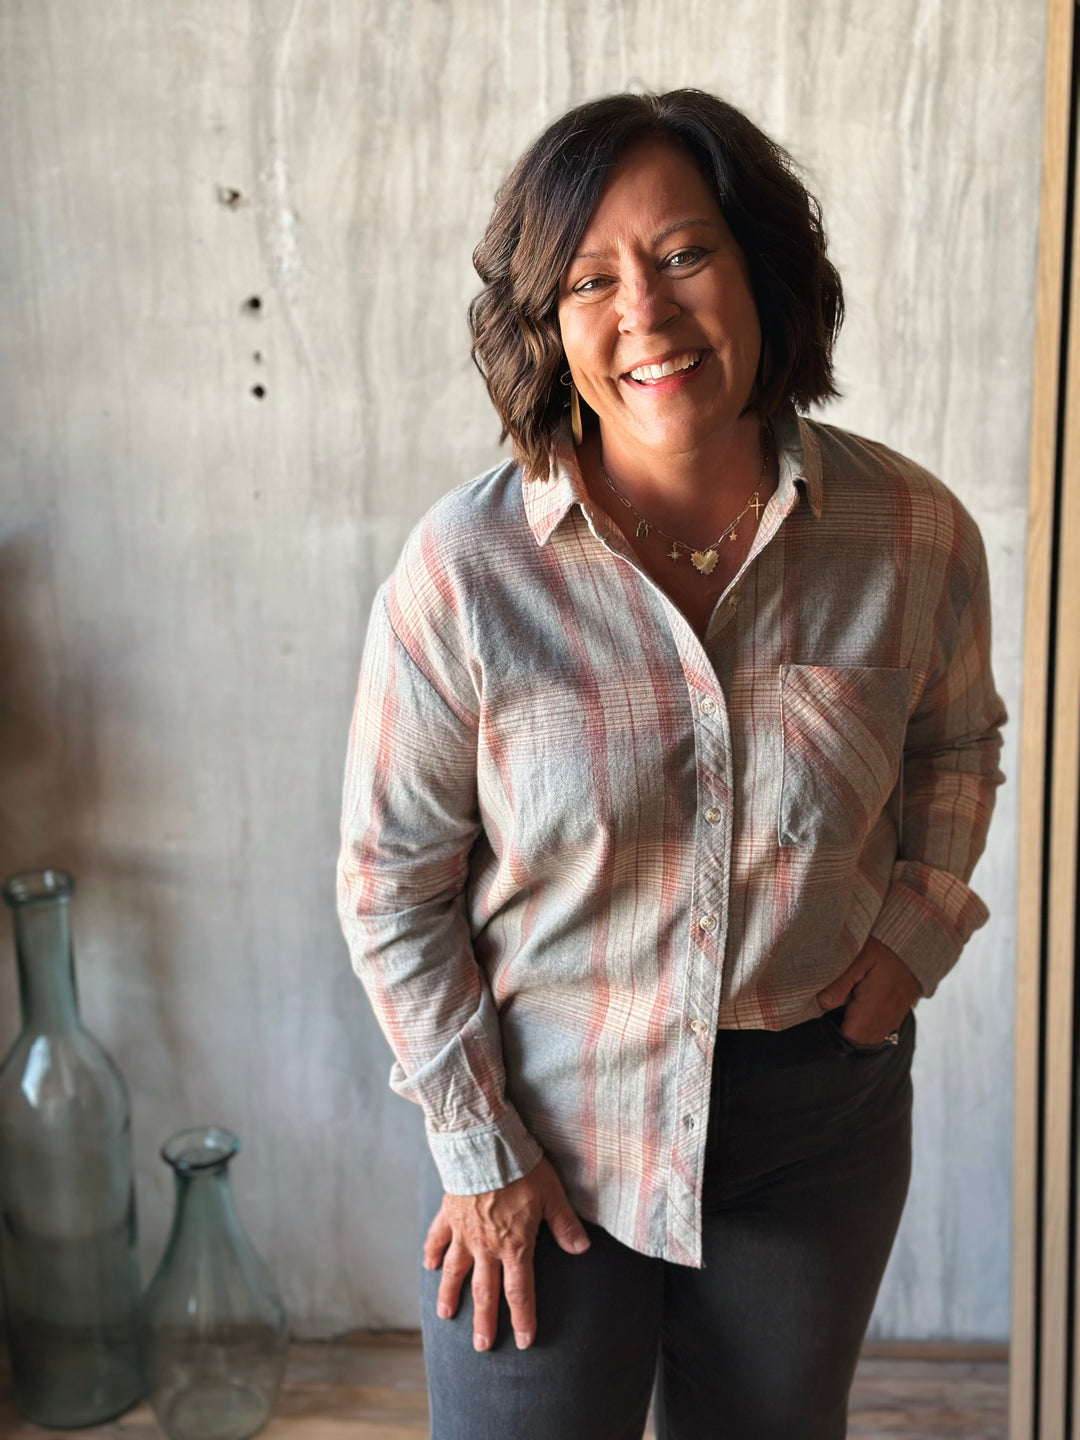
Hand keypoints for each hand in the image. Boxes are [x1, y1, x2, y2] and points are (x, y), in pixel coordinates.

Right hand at [422, 1157, 589, 1352]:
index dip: (523, 1317)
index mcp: (513, 1245)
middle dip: (484, 1321)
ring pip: (454, 1271)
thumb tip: (582, 1248)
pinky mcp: (449, 1214)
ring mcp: (464, 1232)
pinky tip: (426, 1266)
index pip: (520, 1291)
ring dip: (450, 1295)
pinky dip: (430, 1253)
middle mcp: (486, 1246)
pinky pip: (437, 1238)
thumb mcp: (552, 1194)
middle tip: (481, 1346)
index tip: (524, 1341)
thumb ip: (565, 1225)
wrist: (484, 1144)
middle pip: (485, 1290)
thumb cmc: (521, 1167)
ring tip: (446, 1315)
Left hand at [816, 936, 921, 1045]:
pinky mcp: (897, 1013)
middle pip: (858, 1041)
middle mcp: (885, 1019)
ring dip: (856, 1028)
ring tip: (847, 1006)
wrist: (917, 944)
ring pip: (870, 1037)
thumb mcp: (859, 957)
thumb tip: (822, 1003)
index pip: (849, 1037)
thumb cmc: (885, 949)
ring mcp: (893, 1018)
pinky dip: (867, 1024)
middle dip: (843, 1029)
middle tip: (836, 1006)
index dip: (833, 1028)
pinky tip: (859, 1005)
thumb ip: (840, 981)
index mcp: (873, 1009)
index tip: (827, 1012)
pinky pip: (880, 1029)